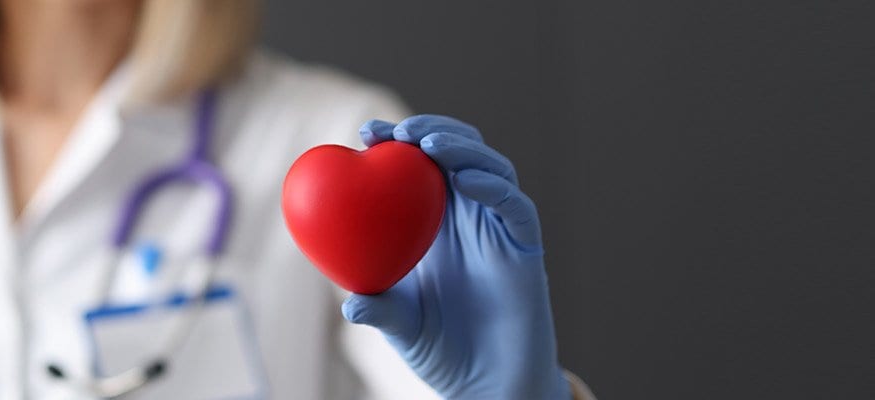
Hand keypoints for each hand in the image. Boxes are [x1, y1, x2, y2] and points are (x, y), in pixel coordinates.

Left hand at [343, 115, 570, 398]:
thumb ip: (378, 308)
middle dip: (428, 131)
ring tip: (428, 145)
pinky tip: (465, 180)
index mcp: (433, 223)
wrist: (488, 383)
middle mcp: (468, 217)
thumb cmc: (441, 349)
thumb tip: (349, 302)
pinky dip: (493, 187)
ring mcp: (499, 229)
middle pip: (457, 152)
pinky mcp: (526, 247)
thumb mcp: (399, 325)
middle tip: (396, 131)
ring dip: (461, 148)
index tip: (366, 133)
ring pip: (490, 167)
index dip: (396, 143)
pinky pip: (516, 207)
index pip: (417, 167)